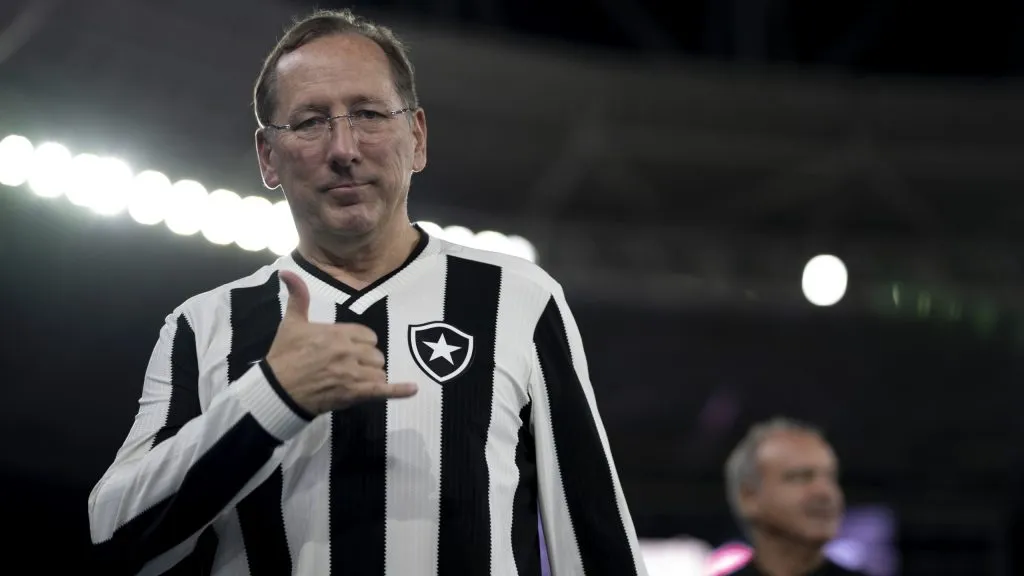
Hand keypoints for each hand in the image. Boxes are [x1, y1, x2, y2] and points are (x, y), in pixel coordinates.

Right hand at [265, 270, 417, 414]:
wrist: (277, 390)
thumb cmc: (284, 356)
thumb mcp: (291, 324)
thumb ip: (297, 297)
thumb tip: (286, 273)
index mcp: (338, 333)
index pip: (368, 336)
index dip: (360, 344)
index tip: (348, 350)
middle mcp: (349, 351)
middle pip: (376, 354)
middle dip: (366, 361)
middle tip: (348, 368)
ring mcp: (353, 373)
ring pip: (379, 371)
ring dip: (371, 377)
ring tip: (355, 382)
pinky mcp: (355, 393)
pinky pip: (383, 390)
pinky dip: (399, 391)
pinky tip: (412, 389)